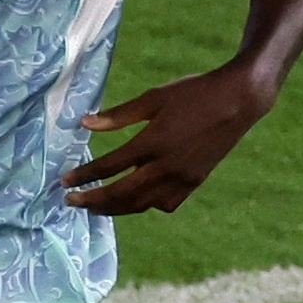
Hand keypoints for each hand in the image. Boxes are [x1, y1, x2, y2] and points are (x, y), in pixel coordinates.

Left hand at [60, 61, 275, 215]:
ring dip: (115, 208)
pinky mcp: (194, 182)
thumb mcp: (154, 97)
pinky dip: (144, 205)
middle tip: (70, 202)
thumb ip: (118, 115)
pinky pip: (164, 204)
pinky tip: (133, 200)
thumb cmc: (193, 93)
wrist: (238, 101)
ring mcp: (183, 178)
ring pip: (142, 204)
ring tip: (94, 207)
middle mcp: (167, 166)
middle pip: (122, 194)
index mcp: (154, 142)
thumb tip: (83, 123)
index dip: (84, 176)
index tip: (64, 182)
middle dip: (93, 200)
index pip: (110, 166)